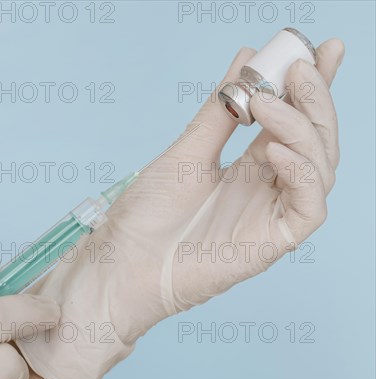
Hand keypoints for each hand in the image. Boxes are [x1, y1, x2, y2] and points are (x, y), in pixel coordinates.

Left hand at [17, 39, 344, 378]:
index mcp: (248, 168)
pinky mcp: (270, 245)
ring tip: (269, 102)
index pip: (292, 122)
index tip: (322, 47)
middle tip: (300, 64)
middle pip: (314, 141)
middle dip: (315, 99)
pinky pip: (307, 208)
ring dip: (302, 129)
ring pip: (319, 168)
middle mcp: (266, 189)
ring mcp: (269, 216)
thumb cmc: (146, 215)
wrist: (121, 265)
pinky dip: (300, 174)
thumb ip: (220, 111)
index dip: (313, 86)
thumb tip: (246, 59)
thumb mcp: (185, 153)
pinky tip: (272, 150)